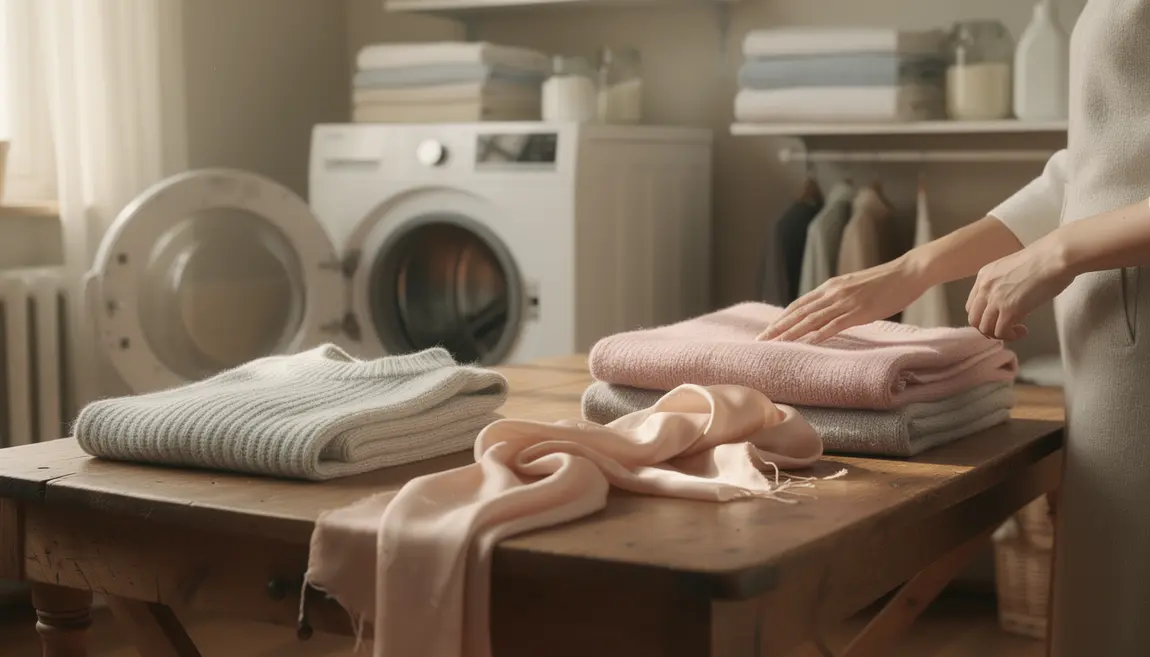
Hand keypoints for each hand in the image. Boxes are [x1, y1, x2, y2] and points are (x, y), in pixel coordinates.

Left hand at [761, 257, 930, 342]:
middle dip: (778, 328)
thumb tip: (826, 312)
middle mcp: (833, 292)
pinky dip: (819, 334)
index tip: (767, 331)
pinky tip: (807, 342)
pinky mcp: (860, 311)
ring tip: (775, 344)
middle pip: (799, 313)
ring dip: (791, 333)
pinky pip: (835, 324)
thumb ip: (838, 298)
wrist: (909, 271)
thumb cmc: (885, 282)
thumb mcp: (855, 288)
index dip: (781, 318)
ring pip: (812, 320)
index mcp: (830, 287)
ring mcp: (846, 301)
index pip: (798, 305)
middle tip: (760, 340)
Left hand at [966, 238, 1072, 340]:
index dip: (984, 316)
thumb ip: (1003, 285)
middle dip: (988, 328)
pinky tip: (1022, 330)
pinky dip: (1010, 336)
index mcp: (983, 276)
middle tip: (1006, 328)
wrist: (1056, 256)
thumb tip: (1009, 301)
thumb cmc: (1043, 259)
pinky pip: (1000, 332)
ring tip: (1016, 330)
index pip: (972, 305)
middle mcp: (984, 288)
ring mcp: (995, 300)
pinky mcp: (1009, 310)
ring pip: (985, 329)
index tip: (998, 318)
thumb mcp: (1011, 270)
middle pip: (974, 319)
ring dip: (999, 334)